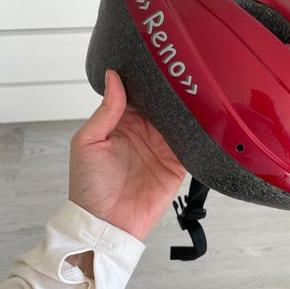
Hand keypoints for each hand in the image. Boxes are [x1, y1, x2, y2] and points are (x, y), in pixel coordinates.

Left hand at [69, 70, 186, 240]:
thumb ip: (106, 110)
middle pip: (162, 105)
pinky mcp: (177, 165)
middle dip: (171, 92)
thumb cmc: (89, 186)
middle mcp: (144, 132)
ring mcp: (162, 148)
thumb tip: (113, 77)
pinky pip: (191, 145)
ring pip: (179, 121)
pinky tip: (201, 121)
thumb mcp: (87, 141)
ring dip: (186, 110)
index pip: (138, 94)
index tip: (158, 64)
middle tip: (182, 73)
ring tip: (195, 92)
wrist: (106, 224)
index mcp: (122, 123)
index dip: (146, 80)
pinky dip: (197, 134)